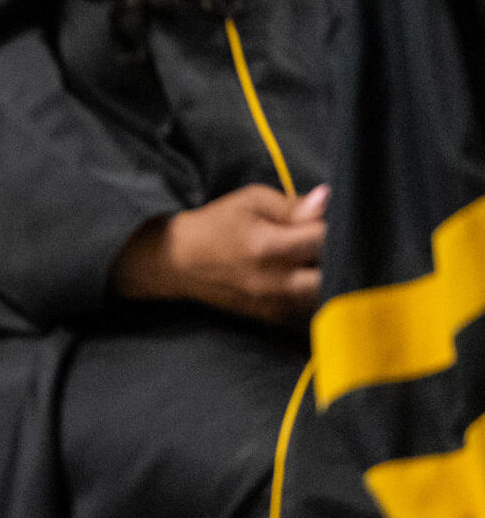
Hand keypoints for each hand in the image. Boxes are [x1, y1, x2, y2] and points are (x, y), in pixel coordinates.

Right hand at [112, 184, 327, 323]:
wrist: (179, 262)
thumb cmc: (216, 224)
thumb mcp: (249, 202)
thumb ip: (291, 205)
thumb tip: (326, 200)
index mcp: (268, 246)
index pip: (324, 238)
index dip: (336, 226)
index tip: (336, 220)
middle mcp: (275, 281)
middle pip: (333, 274)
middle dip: (338, 257)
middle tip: (332, 245)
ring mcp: (275, 303)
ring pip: (325, 295)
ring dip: (328, 277)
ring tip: (319, 261)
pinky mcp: (272, 317)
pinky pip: (308, 308)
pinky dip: (313, 293)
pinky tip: (305, 278)